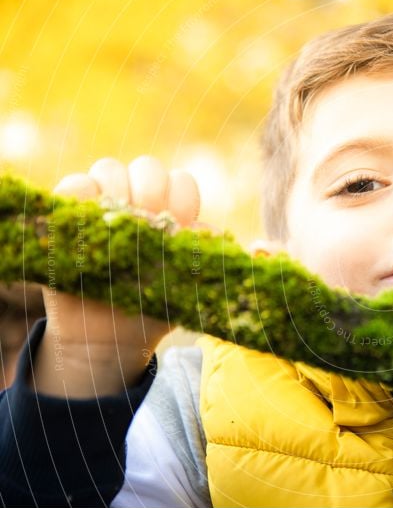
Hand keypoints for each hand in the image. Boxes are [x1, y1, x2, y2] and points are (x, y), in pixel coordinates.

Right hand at [33, 156, 202, 397]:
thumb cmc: (155, 310)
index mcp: (170, 215)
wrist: (110, 339)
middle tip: (148, 219)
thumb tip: (209, 233)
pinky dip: (81, 194)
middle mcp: (137, 203)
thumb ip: (202, 257)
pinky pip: (74, 184)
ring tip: (117, 222)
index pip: (181, 182)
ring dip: (117, 190)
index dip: (182, 198)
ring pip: (109, 168)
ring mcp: (101, 205)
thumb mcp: (188, 286)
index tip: (179, 224)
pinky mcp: (68, 215)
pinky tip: (90, 220)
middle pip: (147, 167)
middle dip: (151, 189)